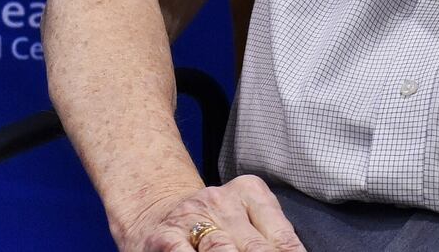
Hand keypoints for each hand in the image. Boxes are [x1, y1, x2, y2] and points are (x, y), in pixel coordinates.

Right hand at [120, 176, 304, 251]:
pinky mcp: (165, 236)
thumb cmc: (211, 225)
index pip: (284, 240)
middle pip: (256, 249)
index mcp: (251, 193)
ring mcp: (192, 218)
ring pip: (221, 251)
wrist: (155, 211)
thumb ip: (273, 238)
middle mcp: (222, 201)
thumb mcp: (246, 220)